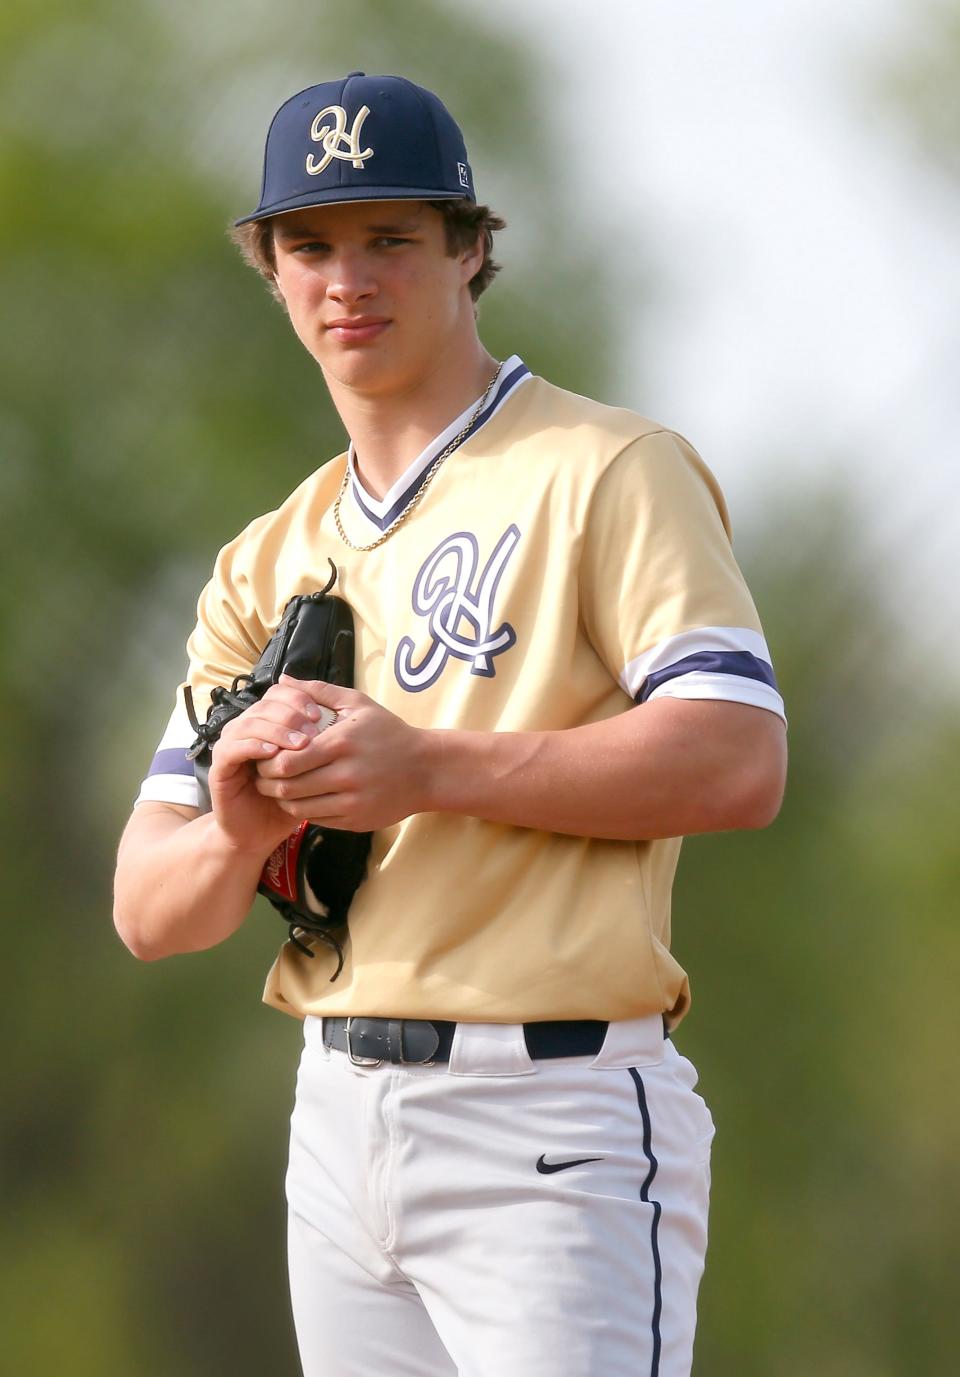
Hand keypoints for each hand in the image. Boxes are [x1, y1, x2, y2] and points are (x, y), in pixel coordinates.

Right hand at [206, 679, 336, 853]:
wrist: (260, 833)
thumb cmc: (289, 799)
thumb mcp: (310, 768)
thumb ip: (318, 741)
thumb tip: (338, 713)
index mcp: (266, 723)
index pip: (278, 694)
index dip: (298, 698)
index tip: (320, 714)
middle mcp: (245, 730)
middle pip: (264, 705)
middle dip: (291, 714)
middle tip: (314, 729)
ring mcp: (230, 746)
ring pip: (249, 723)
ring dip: (276, 729)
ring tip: (300, 743)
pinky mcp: (219, 767)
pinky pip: (232, 748)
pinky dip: (252, 746)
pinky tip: (273, 753)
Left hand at [254, 675, 431, 830]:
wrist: (426, 770)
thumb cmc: (389, 732)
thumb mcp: (358, 704)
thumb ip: (318, 691)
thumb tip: (283, 681)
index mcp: (342, 743)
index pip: (287, 760)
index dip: (268, 761)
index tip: (264, 755)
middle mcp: (347, 775)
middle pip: (288, 787)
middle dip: (267, 782)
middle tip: (262, 775)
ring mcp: (352, 802)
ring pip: (298, 808)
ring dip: (282, 799)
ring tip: (279, 788)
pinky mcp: (356, 821)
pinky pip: (316, 820)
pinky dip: (303, 810)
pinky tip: (303, 798)